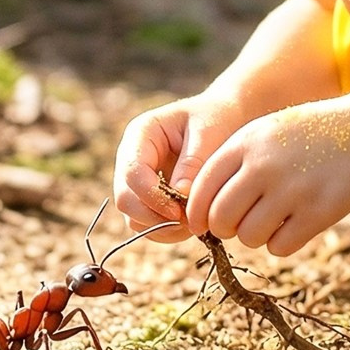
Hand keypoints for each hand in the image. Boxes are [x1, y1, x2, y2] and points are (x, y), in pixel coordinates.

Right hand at [111, 93, 251, 241]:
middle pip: (125, 200)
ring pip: (134, 218)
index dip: (152, 196)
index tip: (179, 210)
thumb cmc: (216, 118)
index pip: (132, 173)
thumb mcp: (208, 132)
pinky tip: (193, 223)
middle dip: (154, 217)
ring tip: (195, 221)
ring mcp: (138, 181)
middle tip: (189, 222)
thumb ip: (193, 164)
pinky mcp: (150, 198)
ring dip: (162, 228)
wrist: (224, 117)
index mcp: (140, 135)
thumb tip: (180, 199)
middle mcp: (132, 159)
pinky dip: (168, 232)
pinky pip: (149, 226)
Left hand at [185, 102, 349, 256]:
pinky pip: (280, 247)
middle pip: (221, 219)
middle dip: (225, 229)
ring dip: (255, 237)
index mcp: (245, 144)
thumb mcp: (262, 134)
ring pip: (249, 237)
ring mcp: (293, 190)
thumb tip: (199, 211)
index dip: (197, 214)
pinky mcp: (318, 212)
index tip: (203, 223)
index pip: (202, 190)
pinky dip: (281, 243)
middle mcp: (264, 166)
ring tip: (271, 220)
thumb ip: (230, 165)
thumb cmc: (304, 137)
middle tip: (239, 224)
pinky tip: (293, 224)